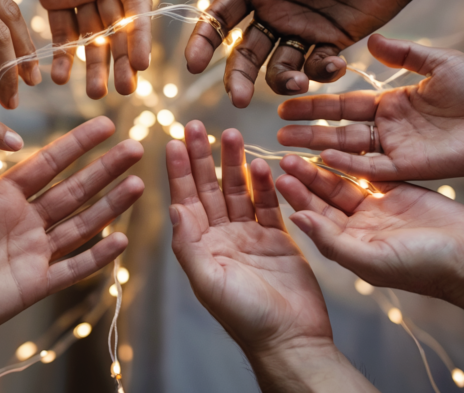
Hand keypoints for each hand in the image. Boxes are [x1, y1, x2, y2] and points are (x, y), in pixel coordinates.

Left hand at [0, 117, 142, 350]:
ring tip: (139, 185)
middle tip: (135, 148)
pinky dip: (97, 256)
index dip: (76, 145)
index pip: (47, 164)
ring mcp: (33, 252)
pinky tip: (121, 238)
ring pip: (81, 224)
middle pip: (74, 189)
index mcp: (1, 196)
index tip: (104, 125)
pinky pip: (73, 267)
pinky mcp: (35, 284)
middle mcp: (24, 220)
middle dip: (105, 169)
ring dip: (110, 205)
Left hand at [166, 121, 332, 351]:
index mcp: (200, 247)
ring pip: (239, 191)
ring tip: (232, 133)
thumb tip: (173, 208)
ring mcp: (250, 236)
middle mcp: (221, 237)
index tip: (174, 141)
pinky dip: (264, 185)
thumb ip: (189, 244)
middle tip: (197, 124)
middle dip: (203, 156)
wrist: (290, 338)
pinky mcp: (278, 239)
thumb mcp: (208, 281)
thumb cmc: (245, 317)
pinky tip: (261, 164)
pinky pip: (268, 205)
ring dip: (234, 163)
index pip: (185, 199)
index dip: (179, 170)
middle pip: (209, 188)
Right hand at [186, 0, 424, 107]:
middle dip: (237, 77)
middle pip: (244, 53)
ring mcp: (301, 30)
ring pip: (277, 68)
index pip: (221, 18)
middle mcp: (273, 11)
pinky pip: (315, 67)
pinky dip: (320, 72)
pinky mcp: (331, 44)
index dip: (204, 41)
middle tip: (237, 98)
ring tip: (297, 81)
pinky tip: (334, 62)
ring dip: (281, 81)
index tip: (193, 65)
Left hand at [276, 154, 463, 300]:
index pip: (315, 218)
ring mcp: (378, 207)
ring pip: (343, 181)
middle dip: (306, 178)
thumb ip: (333, 240)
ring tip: (302, 148)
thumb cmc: (424, 268)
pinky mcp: (398, 190)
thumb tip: (298, 220)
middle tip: (285, 157)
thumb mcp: (372, 259)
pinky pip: (370, 171)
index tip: (279, 178)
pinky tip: (336, 143)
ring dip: (324, 167)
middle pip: (325, 197)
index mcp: (348, 246)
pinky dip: (354, 159)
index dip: (298, 199)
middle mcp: (358, 226)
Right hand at [278, 35, 463, 180]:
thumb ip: (404, 54)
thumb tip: (373, 38)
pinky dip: (349, 165)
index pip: (343, 104)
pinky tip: (325, 159)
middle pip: (338, 129)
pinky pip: (373, 168)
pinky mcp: (410, 168)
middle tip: (275, 130)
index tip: (284, 103)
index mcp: (391, 103)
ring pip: (349, 151)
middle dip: (306, 129)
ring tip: (286, 148)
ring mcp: (397, 150)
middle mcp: (388, 129)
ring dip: (318, 149)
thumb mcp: (438, 63)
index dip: (315, 104)